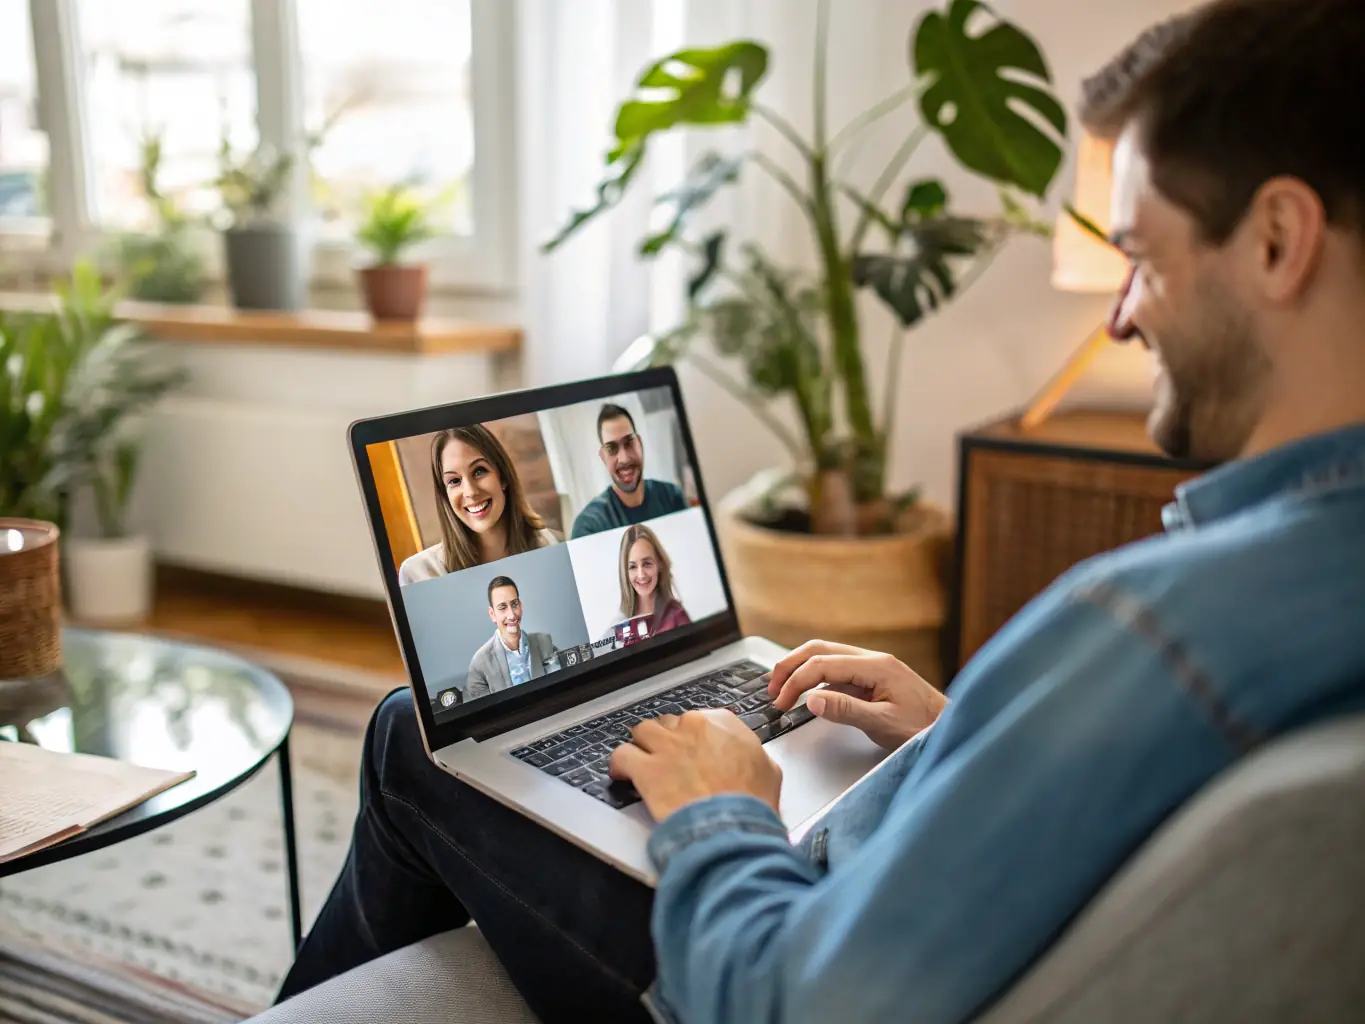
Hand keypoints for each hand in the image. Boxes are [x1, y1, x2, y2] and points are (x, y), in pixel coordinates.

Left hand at [609, 710, 781, 821]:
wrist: (733, 826)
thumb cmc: (752, 803)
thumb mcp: (769, 771)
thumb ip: (753, 756)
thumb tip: (751, 761)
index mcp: (723, 723)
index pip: (699, 719)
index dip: (693, 737)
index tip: (692, 749)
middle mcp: (693, 727)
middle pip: (669, 723)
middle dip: (669, 740)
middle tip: (670, 760)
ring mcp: (668, 745)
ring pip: (642, 731)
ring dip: (643, 745)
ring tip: (643, 760)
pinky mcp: (647, 768)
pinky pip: (622, 755)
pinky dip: (620, 765)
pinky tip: (622, 774)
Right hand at [767, 640, 946, 750]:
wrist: (951, 730)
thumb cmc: (924, 729)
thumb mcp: (883, 724)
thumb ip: (846, 710)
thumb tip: (812, 699)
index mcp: (876, 666)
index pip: (823, 664)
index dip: (796, 681)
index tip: (781, 702)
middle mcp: (873, 660)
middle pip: (820, 650)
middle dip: (791, 666)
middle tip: (772, 687)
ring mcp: (873, 667)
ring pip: (827, 656)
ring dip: (801, 669)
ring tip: (782, 687)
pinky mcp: (873, 678)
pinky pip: (837, 669)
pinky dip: (816, 677)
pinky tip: (808, 693)